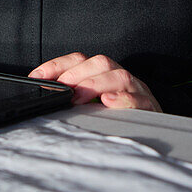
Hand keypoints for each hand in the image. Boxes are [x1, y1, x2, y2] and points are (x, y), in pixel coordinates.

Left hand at [28, 52, 161, 111]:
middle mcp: (120, 77)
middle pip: (101, 63)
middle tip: (61, 90)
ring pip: (120, 76)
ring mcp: (137, 90)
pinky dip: (124, 100)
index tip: (36, 77)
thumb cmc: (116, 117)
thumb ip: (73, 98)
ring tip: (79, 97)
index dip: (57, 65)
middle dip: (76, 75)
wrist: (155, 132)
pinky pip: (140, 99)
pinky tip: (109, 103)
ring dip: (96, 84)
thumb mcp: (92, 105)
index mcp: (103, 73)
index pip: (79, 59)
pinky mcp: (149, 108)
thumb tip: (44, 95)